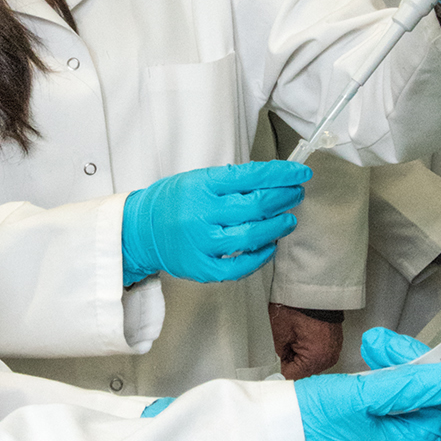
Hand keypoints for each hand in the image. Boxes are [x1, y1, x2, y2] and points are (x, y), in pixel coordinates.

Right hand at [122, 161, 308, 286]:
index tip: (301, 172)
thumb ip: (231, 181)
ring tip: (289, 219)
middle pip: (256, 205)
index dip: (282, 174)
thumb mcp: (197, 179)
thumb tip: (274, 180)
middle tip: (296, 194)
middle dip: (284, 198)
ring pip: (251, 236)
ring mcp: (200, 243)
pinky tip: (269, 246)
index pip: (251, 176)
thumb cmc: (174, 201)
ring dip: (277, 227)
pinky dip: (259, 257)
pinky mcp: (201, 268)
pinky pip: (239, 266)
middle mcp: (200, 213)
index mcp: (200, 185)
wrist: (139, 230)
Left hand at [269, 304, 342, 378]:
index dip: (280, 369)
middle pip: (303, 372)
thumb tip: (278, 368)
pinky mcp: (334, 343)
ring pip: (310, 364)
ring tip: (295, 336)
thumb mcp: (279, 333)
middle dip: (291, 361)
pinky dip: (308, 349)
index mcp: (316, 357)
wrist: (313, 289)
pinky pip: (318, 354)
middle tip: (285, 342)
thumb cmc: (298, 305)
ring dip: (300, 355)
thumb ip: (278, 357)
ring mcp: (333, 350)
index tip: (275, 362)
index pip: (293, 376)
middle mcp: (328, 357)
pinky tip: (303, 336)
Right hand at [294, 326, 440, 440]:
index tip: (401, 344)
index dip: (429, 364)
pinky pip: (391, 403)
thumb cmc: (311, 422)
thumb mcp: (361, 394)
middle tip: (378, 342)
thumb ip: (408, 384)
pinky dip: (383, 380)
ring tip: (370, 348)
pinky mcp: (370, 435)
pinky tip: (366, 367)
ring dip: (395, 366)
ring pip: (409, 396)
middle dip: (408, 361)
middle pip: (428, 395)